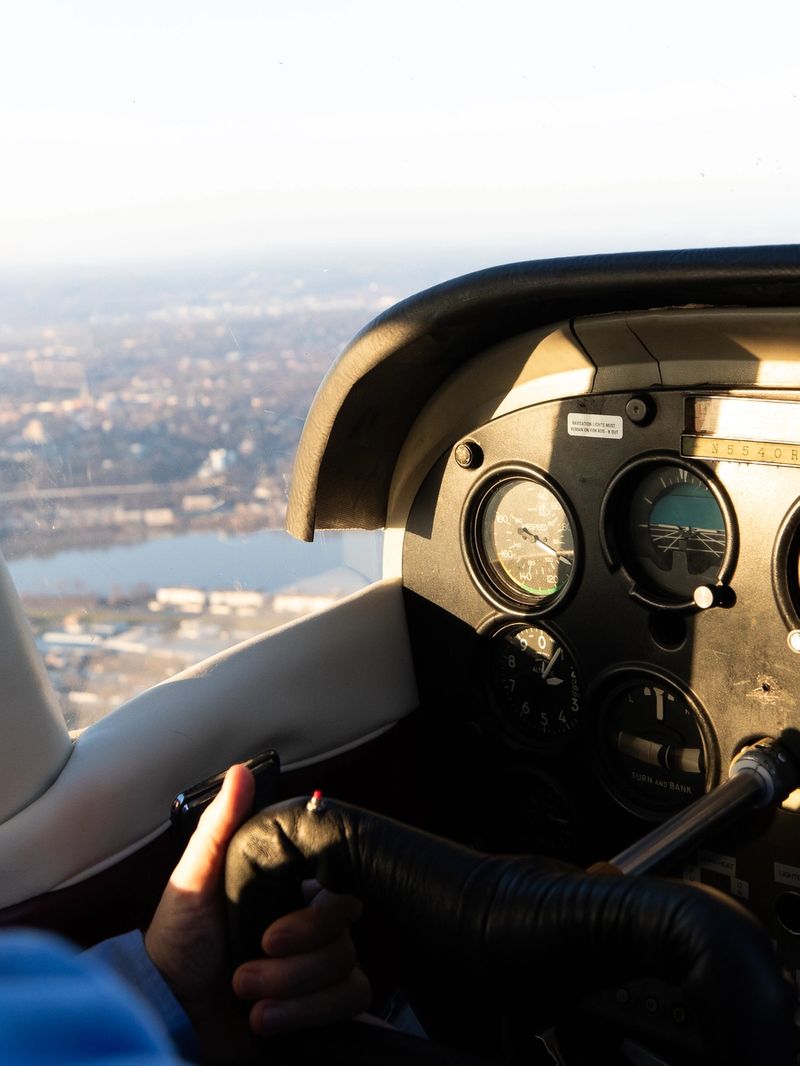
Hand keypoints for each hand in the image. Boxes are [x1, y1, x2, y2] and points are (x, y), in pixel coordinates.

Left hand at [144, 766, 368, 1059]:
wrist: (169, 1009)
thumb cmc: (179, 940)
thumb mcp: (193, 879)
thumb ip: (220, 826)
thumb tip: (241, 771)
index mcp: (292, 889)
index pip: (339, 885)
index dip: (318, 910)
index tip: (277, 921)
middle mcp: (313, 924)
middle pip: (345, 929)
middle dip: (296, 953)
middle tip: (252, 958)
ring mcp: (321, 966)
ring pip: (346, 967)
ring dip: (290, 986)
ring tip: (244, 991)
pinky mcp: (323, 1006)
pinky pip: (349, 1001)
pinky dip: (305, 1013)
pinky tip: (265, 1016)